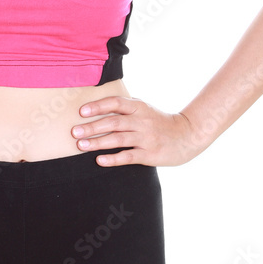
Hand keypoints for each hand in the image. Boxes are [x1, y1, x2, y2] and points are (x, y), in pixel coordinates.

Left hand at [71, 96, 205, 166]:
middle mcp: (142, 121)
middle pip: (113, 123)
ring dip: (97, 143)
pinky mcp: (149, 154)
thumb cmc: (160, 121)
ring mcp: (146, 138)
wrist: (187, 135)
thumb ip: (126, 107)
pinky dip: (113, 159)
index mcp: (139, 107)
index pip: (115, 103)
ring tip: (81, 146)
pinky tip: (99, 160)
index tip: (82, 112)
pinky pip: (128, 156)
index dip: (98, 107)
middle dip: (92, 127)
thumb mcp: (145, 108)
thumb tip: (98, 105)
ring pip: (118, 139)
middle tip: (74, 132)